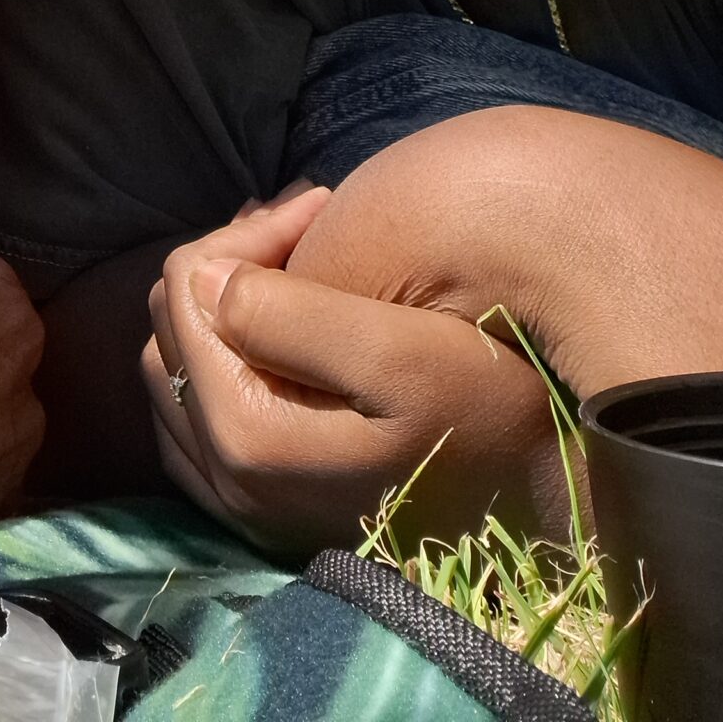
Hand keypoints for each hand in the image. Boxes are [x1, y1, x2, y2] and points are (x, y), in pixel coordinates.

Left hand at [141, 186, 567, 555]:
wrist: (552, 518)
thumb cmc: (492, 420)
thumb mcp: (406, 354)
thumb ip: (294, 314)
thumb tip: (208, 279)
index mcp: (246, 434)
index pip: (189, 285)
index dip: (248, 230)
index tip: (319, 204)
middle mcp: (224, 479)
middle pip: (171, 323)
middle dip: (231, 261)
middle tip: (306, 224)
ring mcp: (237, 503)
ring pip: (174, 367)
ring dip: (224, 304)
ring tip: (297, 264)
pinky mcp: (259, 511)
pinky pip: (193, 415)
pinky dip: (222, 357)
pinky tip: (283, 331)